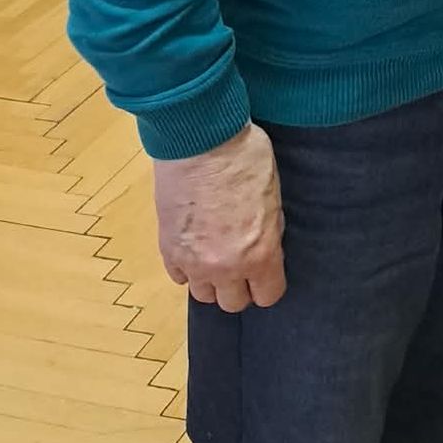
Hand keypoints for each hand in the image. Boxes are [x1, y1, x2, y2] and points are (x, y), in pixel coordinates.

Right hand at [152, 122, 285, 312]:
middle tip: (240, 261)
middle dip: (240, 285)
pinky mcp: (167, 248)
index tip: (266, 271)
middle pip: (233, 303)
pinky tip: (194, 246)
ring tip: (214, 254)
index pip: (268, 295)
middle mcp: (225, 267)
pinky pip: (178, 277)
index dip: (268, 283)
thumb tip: (264, 247)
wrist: (201, 139)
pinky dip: (187, 267)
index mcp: (260, 254)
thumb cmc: (246, 158)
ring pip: (204, 294)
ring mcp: (193, 261)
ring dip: (211, 280)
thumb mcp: (274, 199)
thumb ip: (269, 234)